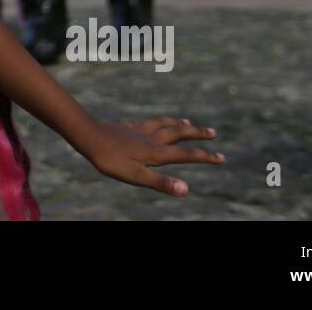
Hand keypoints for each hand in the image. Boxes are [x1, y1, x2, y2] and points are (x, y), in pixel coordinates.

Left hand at [79, 118, 223, 196]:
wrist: (88, 136)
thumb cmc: (110, 160)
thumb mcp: (136, 176)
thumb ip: (161, 183)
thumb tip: (186, 190)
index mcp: (156, 152)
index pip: (187, 155)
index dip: (205, 157)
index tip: (223, 158)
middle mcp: (152, 138)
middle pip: (179, 134)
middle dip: (197, 135)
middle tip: (214, 133)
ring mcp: (140, 130)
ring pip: (165, 124)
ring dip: (179, 124)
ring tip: (188, 122)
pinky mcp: (128, 127)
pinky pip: (149, 122)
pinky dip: (159, 120)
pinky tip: (154, 122)